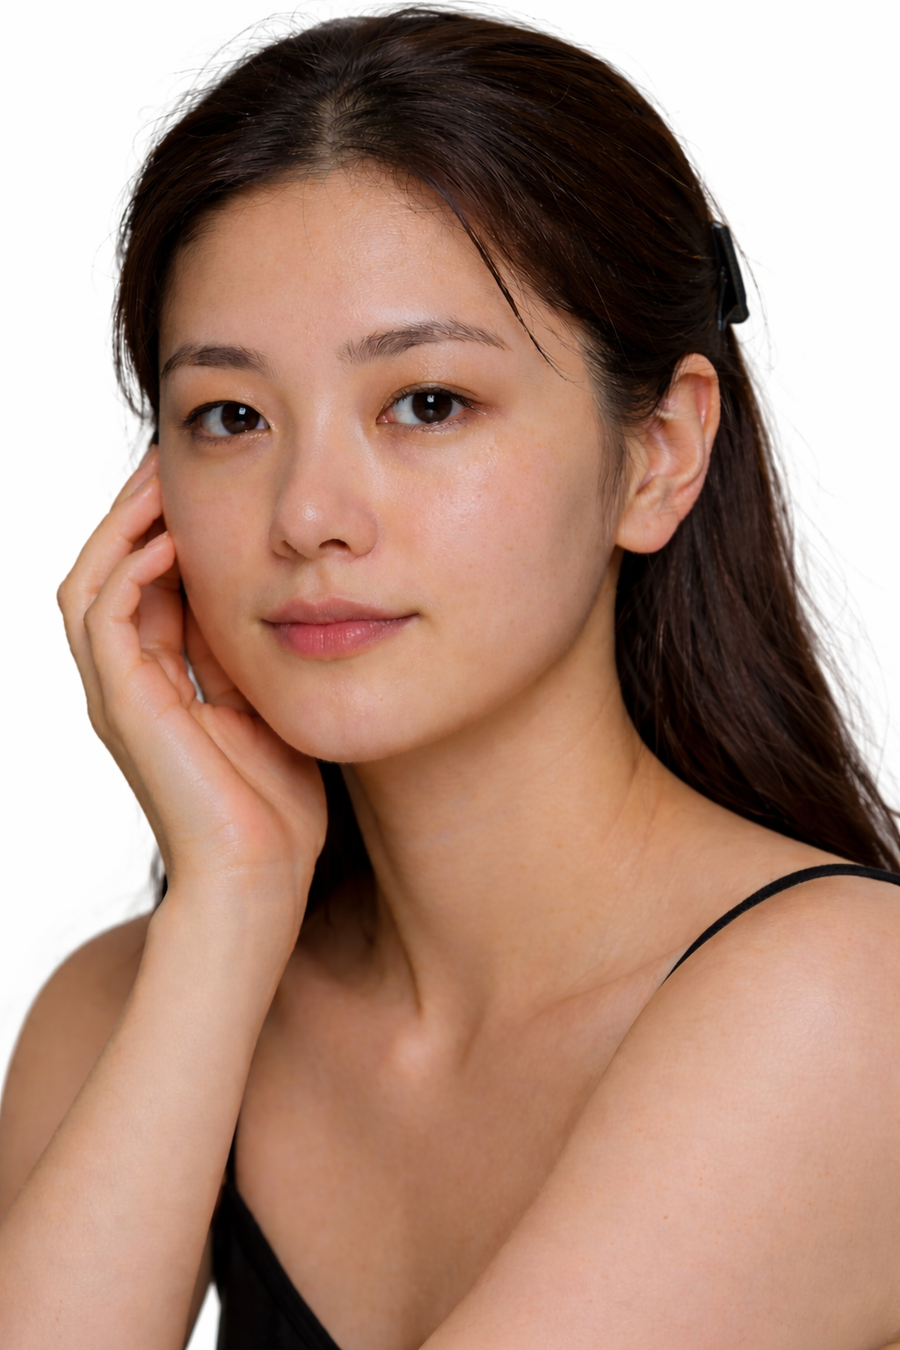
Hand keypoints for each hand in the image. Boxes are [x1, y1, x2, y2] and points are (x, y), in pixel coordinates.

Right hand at [57, 450, 326, 941]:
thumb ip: (253, 653)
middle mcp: (128, 683)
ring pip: (90, 583)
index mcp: (160, 682)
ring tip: (160, 479)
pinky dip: (127, 571)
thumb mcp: (269, 704)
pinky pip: (103, 619)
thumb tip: (273, 590)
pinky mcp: (123, 707)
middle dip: (135, 512)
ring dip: (121, 527)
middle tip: (171, 459)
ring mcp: (119, 696)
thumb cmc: (274, 806)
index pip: (145, 583)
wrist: (261, 879)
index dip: (165, 528)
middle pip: (107, 571)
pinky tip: (167, 540)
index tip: (203, 480)